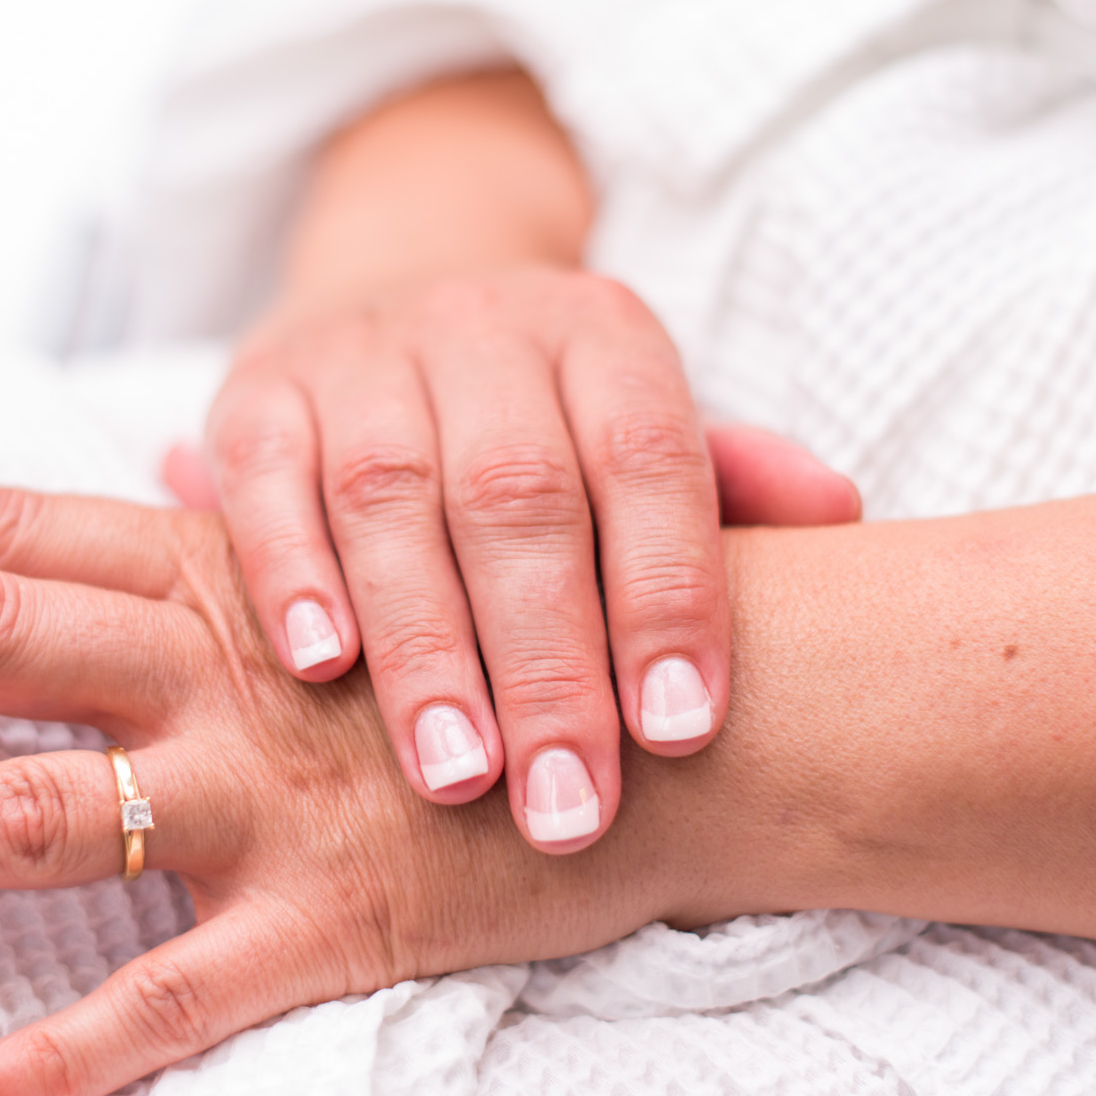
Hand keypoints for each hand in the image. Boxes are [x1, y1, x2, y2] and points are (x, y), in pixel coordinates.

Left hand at [0, 486, 732, 1095]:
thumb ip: (246, 537)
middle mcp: (231, 671)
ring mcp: (270, 798)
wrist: (707, 718)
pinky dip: (48, 1063)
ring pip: (29, 816)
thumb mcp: (379, 566)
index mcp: (235, 578)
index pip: (11, 530)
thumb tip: (146, 477)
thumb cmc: (529, 638)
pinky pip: (166, 1008)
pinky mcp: (334, 924)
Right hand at [198, 266, 857, 851]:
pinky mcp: (258, 389)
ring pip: (388, 495)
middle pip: (517, 495)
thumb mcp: (645, 425)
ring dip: (424, 647)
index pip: (649, 457)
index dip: (667, 592)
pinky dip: (290, 572)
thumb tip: (837, 512)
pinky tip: (322, 667)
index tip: (679, 733)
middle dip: (544, 663)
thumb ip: (731, 480)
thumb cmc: (548, 415)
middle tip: (566, 807)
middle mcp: (485, 328)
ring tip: (456, 778)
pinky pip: (266, 477)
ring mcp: (362, 355)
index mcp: (604, 334)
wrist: (396, 288)